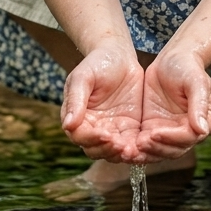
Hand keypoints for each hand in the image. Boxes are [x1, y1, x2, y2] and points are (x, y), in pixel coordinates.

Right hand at [61, 44, 143, 161]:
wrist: (119, 56)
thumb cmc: (96, 63)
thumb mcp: (83, 77)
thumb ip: (75, 100)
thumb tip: (68, 125)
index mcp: (77, 117)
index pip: (80, 136)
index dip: (91, 139)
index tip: (105, 135)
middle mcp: (93, 128)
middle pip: (96, 149)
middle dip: (107, 150)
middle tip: (121, 146)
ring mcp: (112, 130)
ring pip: (113, 152)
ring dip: (121, 154)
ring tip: (132, 151)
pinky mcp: (129, 129)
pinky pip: (131, 145)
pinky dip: (135, 150)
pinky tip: (142, 149)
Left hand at [137, 48, 210, 160]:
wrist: (172, 59)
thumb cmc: (188, 67)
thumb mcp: (195, 81)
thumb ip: (199, 105)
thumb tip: (202, 130)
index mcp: (204, 122)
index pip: (189, 137)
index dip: (172, 138)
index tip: (155, 133)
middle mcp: (189, 131)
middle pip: (174, 149)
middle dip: (157, 148)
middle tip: (140, 143)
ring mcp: (171, 132)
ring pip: (160, 151)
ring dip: (146, 153)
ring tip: (131, 150)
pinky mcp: (154, 129)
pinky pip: (147, 144)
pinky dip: (137, 149)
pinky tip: (125, 148)